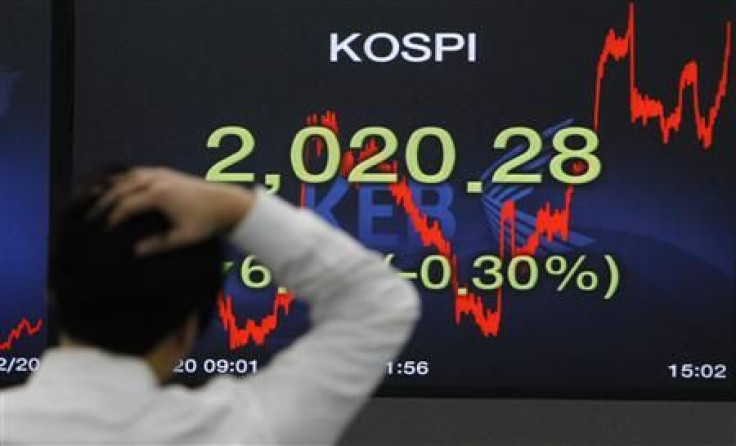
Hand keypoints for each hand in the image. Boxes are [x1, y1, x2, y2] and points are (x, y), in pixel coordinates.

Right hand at [93, 167, 253, 255]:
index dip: (111, 218)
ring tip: (96, 199)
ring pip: (128, 176)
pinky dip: (124, 178)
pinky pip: (138, 172)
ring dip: (111, 187)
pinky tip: (117, 186)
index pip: (126, 205)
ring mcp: (162, 173)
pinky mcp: (166, 172)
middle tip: (90, 216)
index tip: (103, 230)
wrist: (227, 203)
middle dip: (103, 201)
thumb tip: (136, 251)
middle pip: (121, 188)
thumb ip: (159, 245)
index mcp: (160, 195)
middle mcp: (157, 180)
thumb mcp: (184, 237)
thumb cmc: (207, 222)